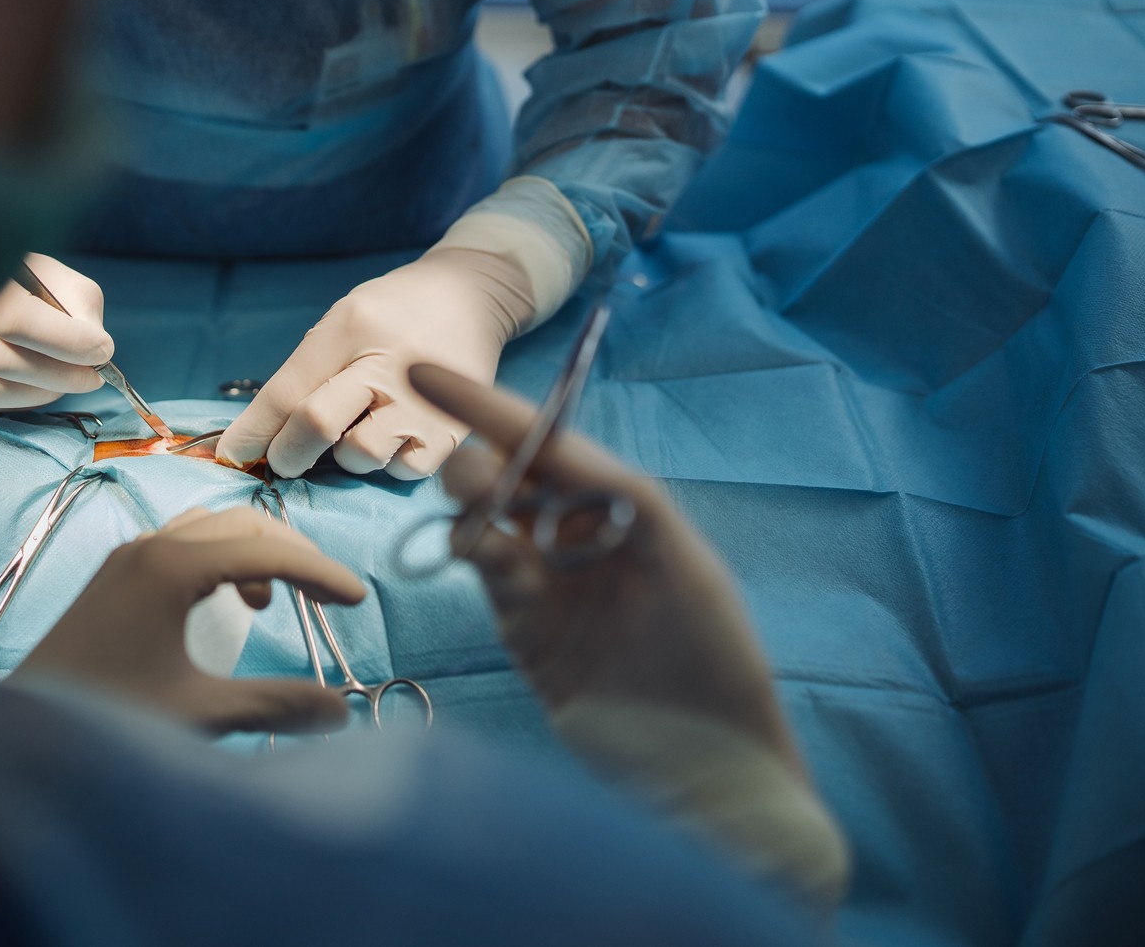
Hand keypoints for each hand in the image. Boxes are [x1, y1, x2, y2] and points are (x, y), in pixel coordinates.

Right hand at [0, 253, 114, 411]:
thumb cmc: (23, 278)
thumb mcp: (56, 277)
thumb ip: (78, 306)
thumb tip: (94, 348)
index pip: (14, 319)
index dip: (66, 343)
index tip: (102, 350)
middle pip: (1, 360)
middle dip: (62, 375)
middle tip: (92, 375)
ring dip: (39, 392)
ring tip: (67, 380)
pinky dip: (15, 400)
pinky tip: (36, 385)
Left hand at [11, 506, 367, 734]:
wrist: (17, 740)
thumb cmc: (105, 722)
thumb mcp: (200, 715)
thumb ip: (275, 705)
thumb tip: (342, 712)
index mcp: (171, 568)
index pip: (267, 551)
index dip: (320, 573)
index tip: (359, 602)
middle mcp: (148, 548)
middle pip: (242, 524)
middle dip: (293, 556)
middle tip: (328, 598)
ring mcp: (126, 559)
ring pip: (210, 528)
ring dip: (254, 554)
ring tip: (273, 604)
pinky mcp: (113, 578)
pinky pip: (182, 544)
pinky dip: (219, 561)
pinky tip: (224, 606)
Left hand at [216, 247, 534, 479]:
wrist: (474, 295)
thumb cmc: (395, 313)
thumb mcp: (346, 320)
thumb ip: (308, 369)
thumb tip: (262, 434)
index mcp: (352, 327)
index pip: (287, 390)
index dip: (251, 431)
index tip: (232, 456)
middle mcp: (388, 363)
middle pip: (316, 424)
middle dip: (287, 453)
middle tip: (285, 459)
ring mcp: (425, 400)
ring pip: (360, 456)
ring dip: (347, 457)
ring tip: (359, 433)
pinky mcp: (455, 430)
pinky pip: (405, 471)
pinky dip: (391, 465)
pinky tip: (395, 441)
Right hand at [406, 363, 799, 768]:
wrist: (703, 771)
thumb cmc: (716, 662)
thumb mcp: (686, 567)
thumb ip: (630, 504)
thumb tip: (562, 450)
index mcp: (629, 509)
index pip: (553, 444)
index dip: (492, 408)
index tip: (428, 374)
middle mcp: (583, 537)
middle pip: (513, 474)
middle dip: (483, 456)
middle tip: (470, 473)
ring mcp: (549, 582)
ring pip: (489, 519)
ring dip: (472, 502)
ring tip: (471, 509)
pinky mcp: (524, 629)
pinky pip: (488, 573)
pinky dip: (473, 551)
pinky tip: (471, 548)